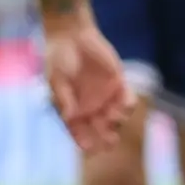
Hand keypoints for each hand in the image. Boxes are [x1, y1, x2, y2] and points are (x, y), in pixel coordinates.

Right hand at [40, 15, 134, 154]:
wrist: (71, 36)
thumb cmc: (58, 59)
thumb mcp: (56, 79)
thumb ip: (64, 98)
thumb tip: (69, 118)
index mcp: (73, 110)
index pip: (79, 131)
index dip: (84, 141)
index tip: (88, 148)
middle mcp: (90, 107)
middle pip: (100, 130)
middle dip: (105, 138)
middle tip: (109, 142)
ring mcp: (105, 97)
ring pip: (115, 118)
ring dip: (116, 121)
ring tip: (112, 118)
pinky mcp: (118, 84)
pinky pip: (127, 100)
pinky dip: (128, 105)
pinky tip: (125, 104)